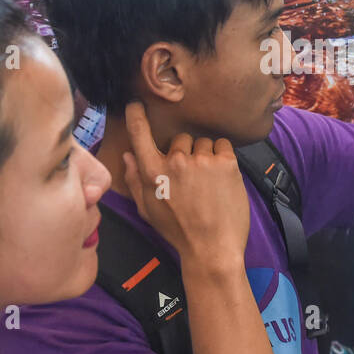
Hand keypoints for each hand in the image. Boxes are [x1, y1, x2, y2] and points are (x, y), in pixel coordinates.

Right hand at [122, 101, 250, 274]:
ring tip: (209, 183)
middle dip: (185, 153)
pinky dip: (223, 157)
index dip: (136, 116)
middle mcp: (176, 162)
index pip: (140, 134)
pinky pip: (222, 145)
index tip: (135, 104)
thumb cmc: (178, 232)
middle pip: (180, 139)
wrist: (213, 249)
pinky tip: (222, 178)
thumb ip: (134, 180)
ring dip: (205, 156)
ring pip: (202, 143)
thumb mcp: (148, 210)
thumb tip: (128, 155)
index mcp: (153, 173)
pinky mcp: (226, 163)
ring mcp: (202, 161)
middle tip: (192, 178)